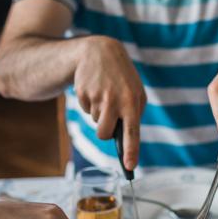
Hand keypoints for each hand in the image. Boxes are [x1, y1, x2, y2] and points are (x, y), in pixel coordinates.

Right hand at [73, 36, 144, 168]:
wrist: (99, 51)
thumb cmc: (121, 76)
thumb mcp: (135, 90)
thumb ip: (134, 112)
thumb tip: (126, 138)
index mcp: (132, 101)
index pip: (132, 132)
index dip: (130, 151)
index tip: (129, 167)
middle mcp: (115, 100)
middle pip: (104, 134)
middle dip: (103, 132)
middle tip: (107, 117)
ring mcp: (97, 97)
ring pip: (95, 122)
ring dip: (98, 114)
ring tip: (104, 95)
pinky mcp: (83, 93)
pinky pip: (86, 110)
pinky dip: (90, 104)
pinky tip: (94, 89)